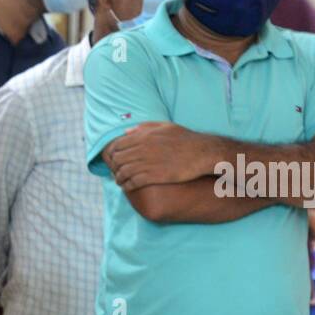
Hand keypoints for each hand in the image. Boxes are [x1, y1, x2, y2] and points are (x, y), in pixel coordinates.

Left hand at [104, 122, 221, 191]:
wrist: (201, 152)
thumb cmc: (185, 139)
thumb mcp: (165, 126)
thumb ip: (144, 128)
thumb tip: (126, 132)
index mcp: (144, 136)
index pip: (117, 145)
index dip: (112, 154)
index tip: (114, 160)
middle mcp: (143, 149)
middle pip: (118, 160)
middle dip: (114, 167)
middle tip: (116, 172)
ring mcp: (148, 163)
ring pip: (123, 172)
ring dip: (119, 178)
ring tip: (120, 182)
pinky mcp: (154, 176)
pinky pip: (133, 182)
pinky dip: (127, 186)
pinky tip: (127, 187)